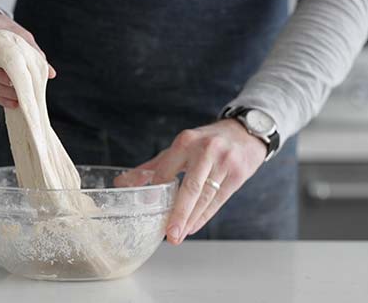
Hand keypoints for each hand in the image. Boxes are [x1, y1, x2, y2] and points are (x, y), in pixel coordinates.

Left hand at [137, 119, 265, 244]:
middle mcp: (206, 150)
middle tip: (169, 235)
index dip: (157, 194)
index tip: (148, 212)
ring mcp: (224, 162)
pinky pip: (219, 200)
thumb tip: (123, 182)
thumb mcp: (181, 147)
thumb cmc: (207, 141)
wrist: (244, 132)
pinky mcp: (238, 173)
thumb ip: (155, 166)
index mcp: (186, 142)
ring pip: (205, 196)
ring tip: (179, 235)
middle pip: (190, 187)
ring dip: (191, 219)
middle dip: (178, 213)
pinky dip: (205, 215)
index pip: (167, 172)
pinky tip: (193, 226)